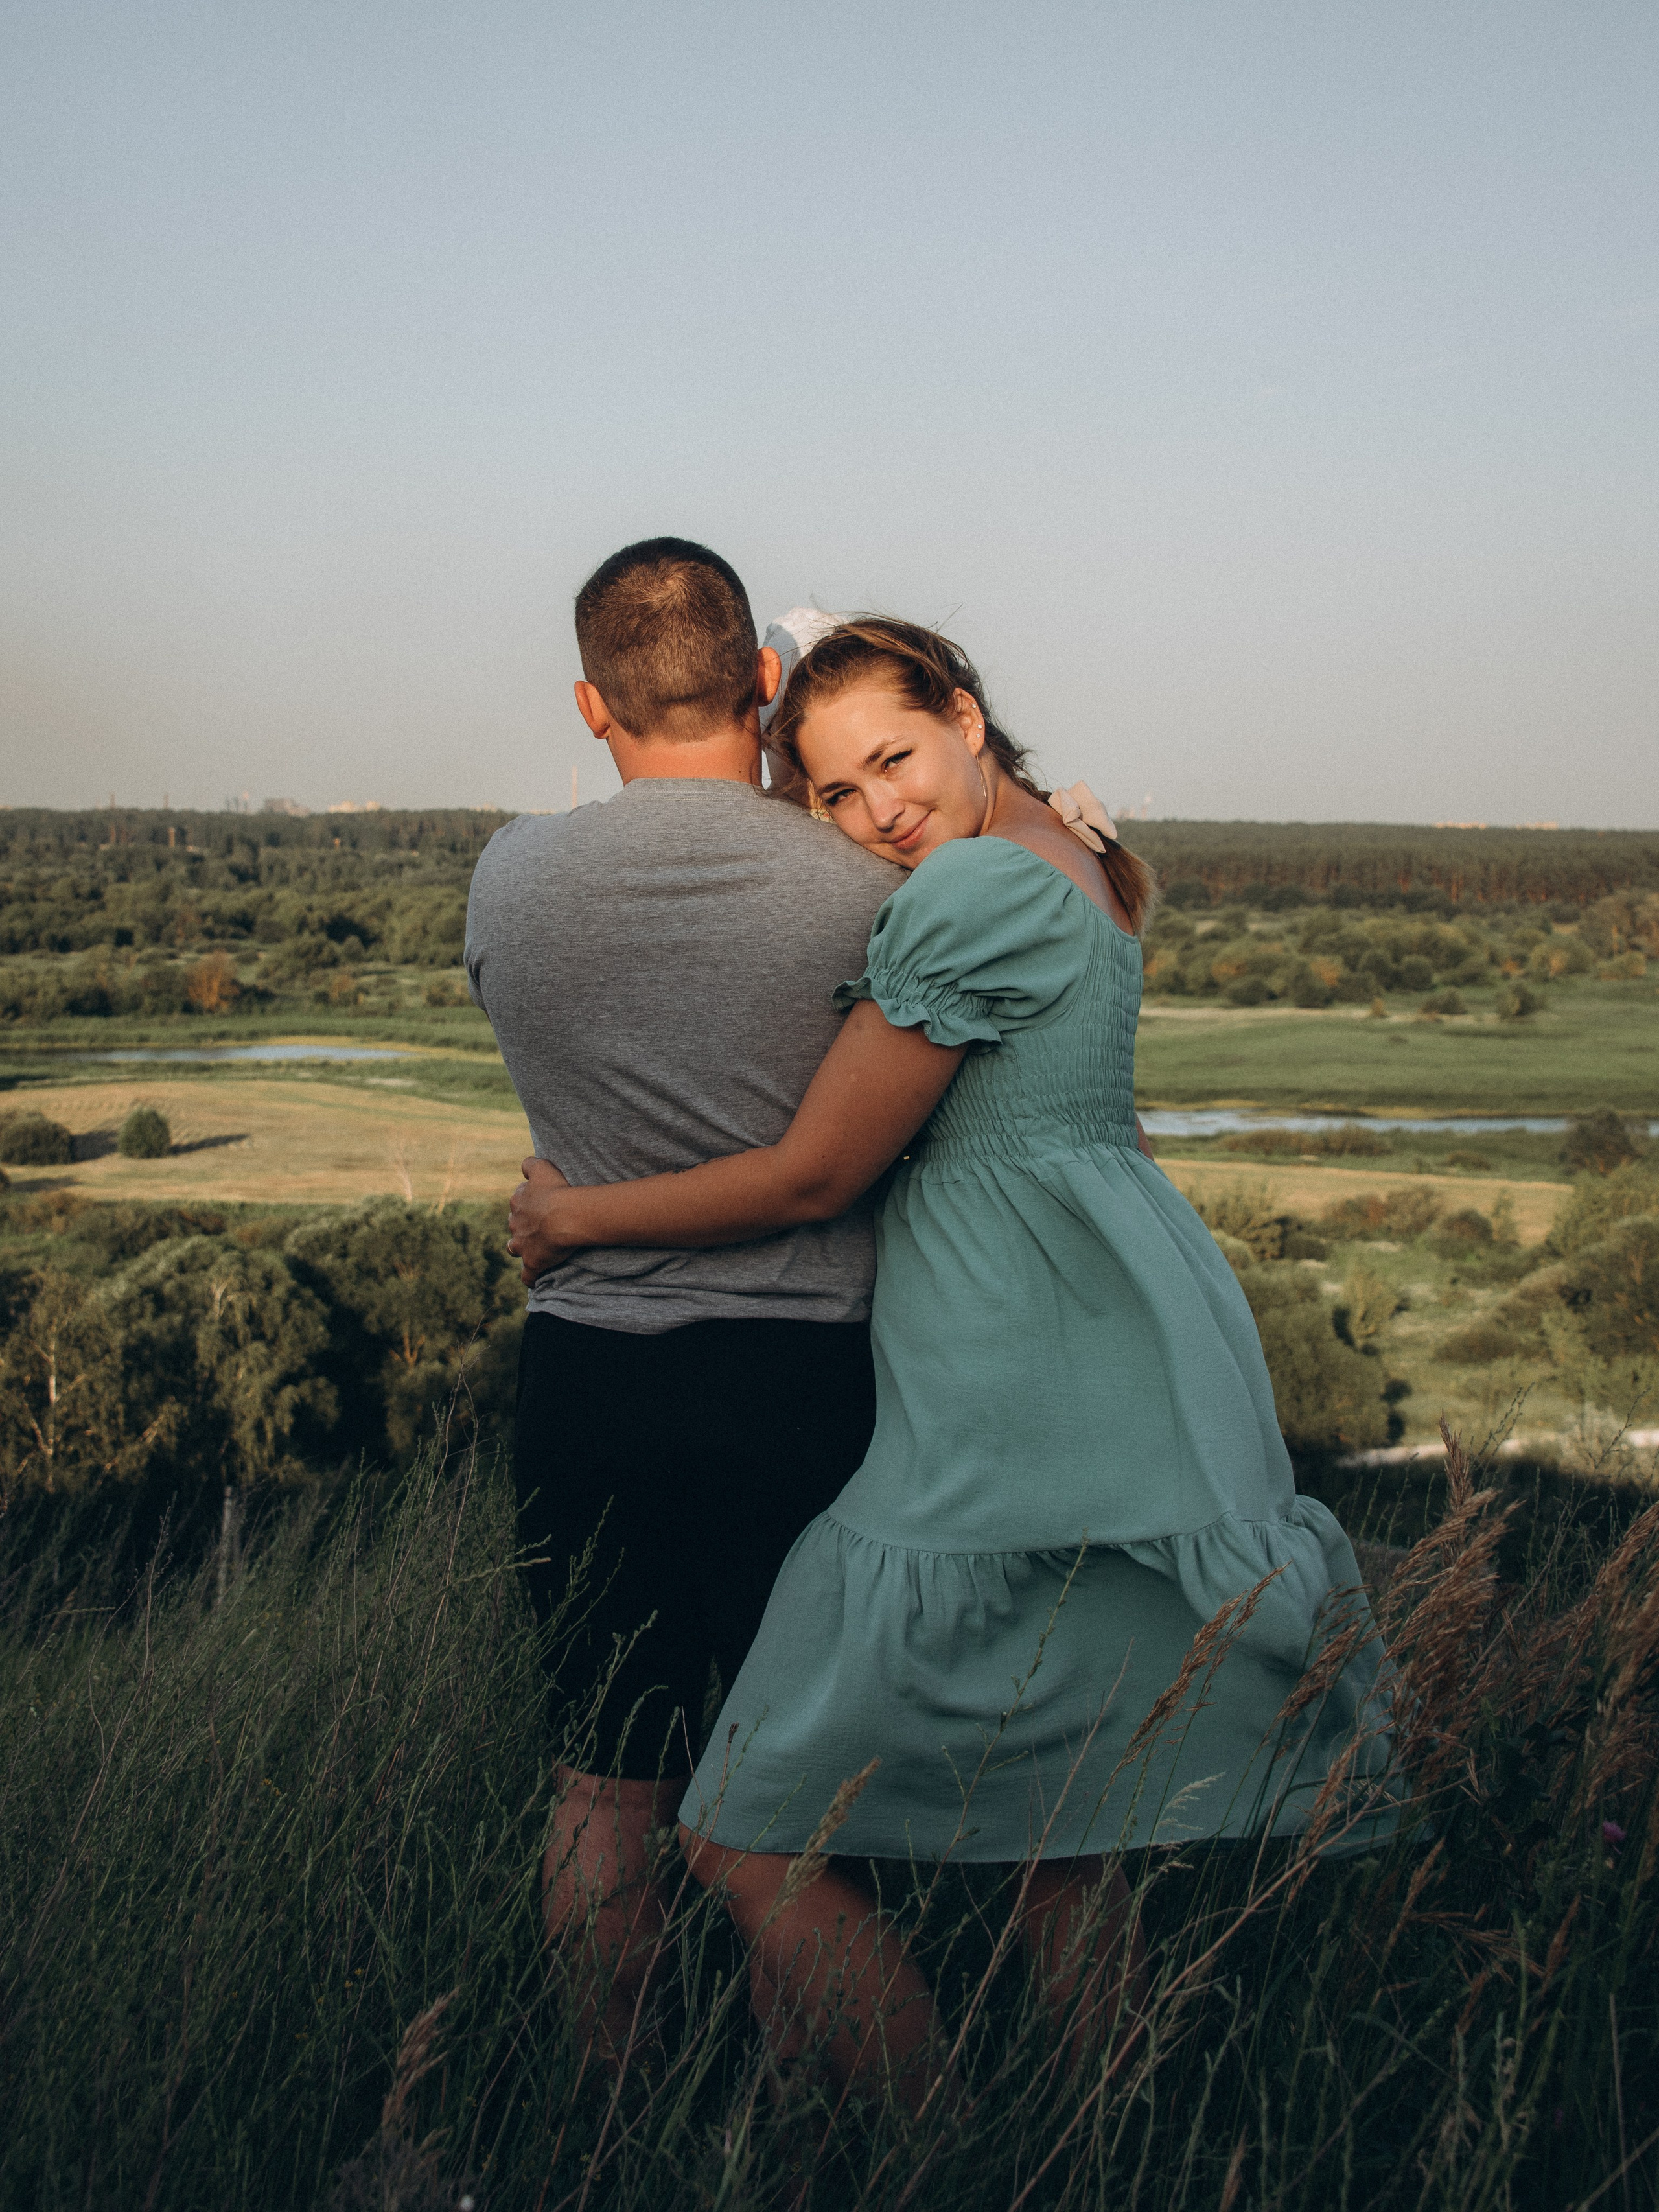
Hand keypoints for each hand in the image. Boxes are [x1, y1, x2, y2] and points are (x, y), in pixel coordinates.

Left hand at [508, 1155, 575, 1285]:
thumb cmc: (558, 1190)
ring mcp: (523, 1245)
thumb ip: (530, 1164)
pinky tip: (534, 1280)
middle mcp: (515, 1224)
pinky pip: (528, 1275)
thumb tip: (524, 1166)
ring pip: (515, 1248)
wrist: (566, 1216)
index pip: (518, 1203)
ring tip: (533, 1249)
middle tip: (541, 1225)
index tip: (543, 1205)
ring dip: (521, 1248)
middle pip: (515, 1225)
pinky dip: (530, 1277)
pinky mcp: (533, 1263)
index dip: (530, 1204)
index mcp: (518, 1202)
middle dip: (523, 1226)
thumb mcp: (543, 1167)